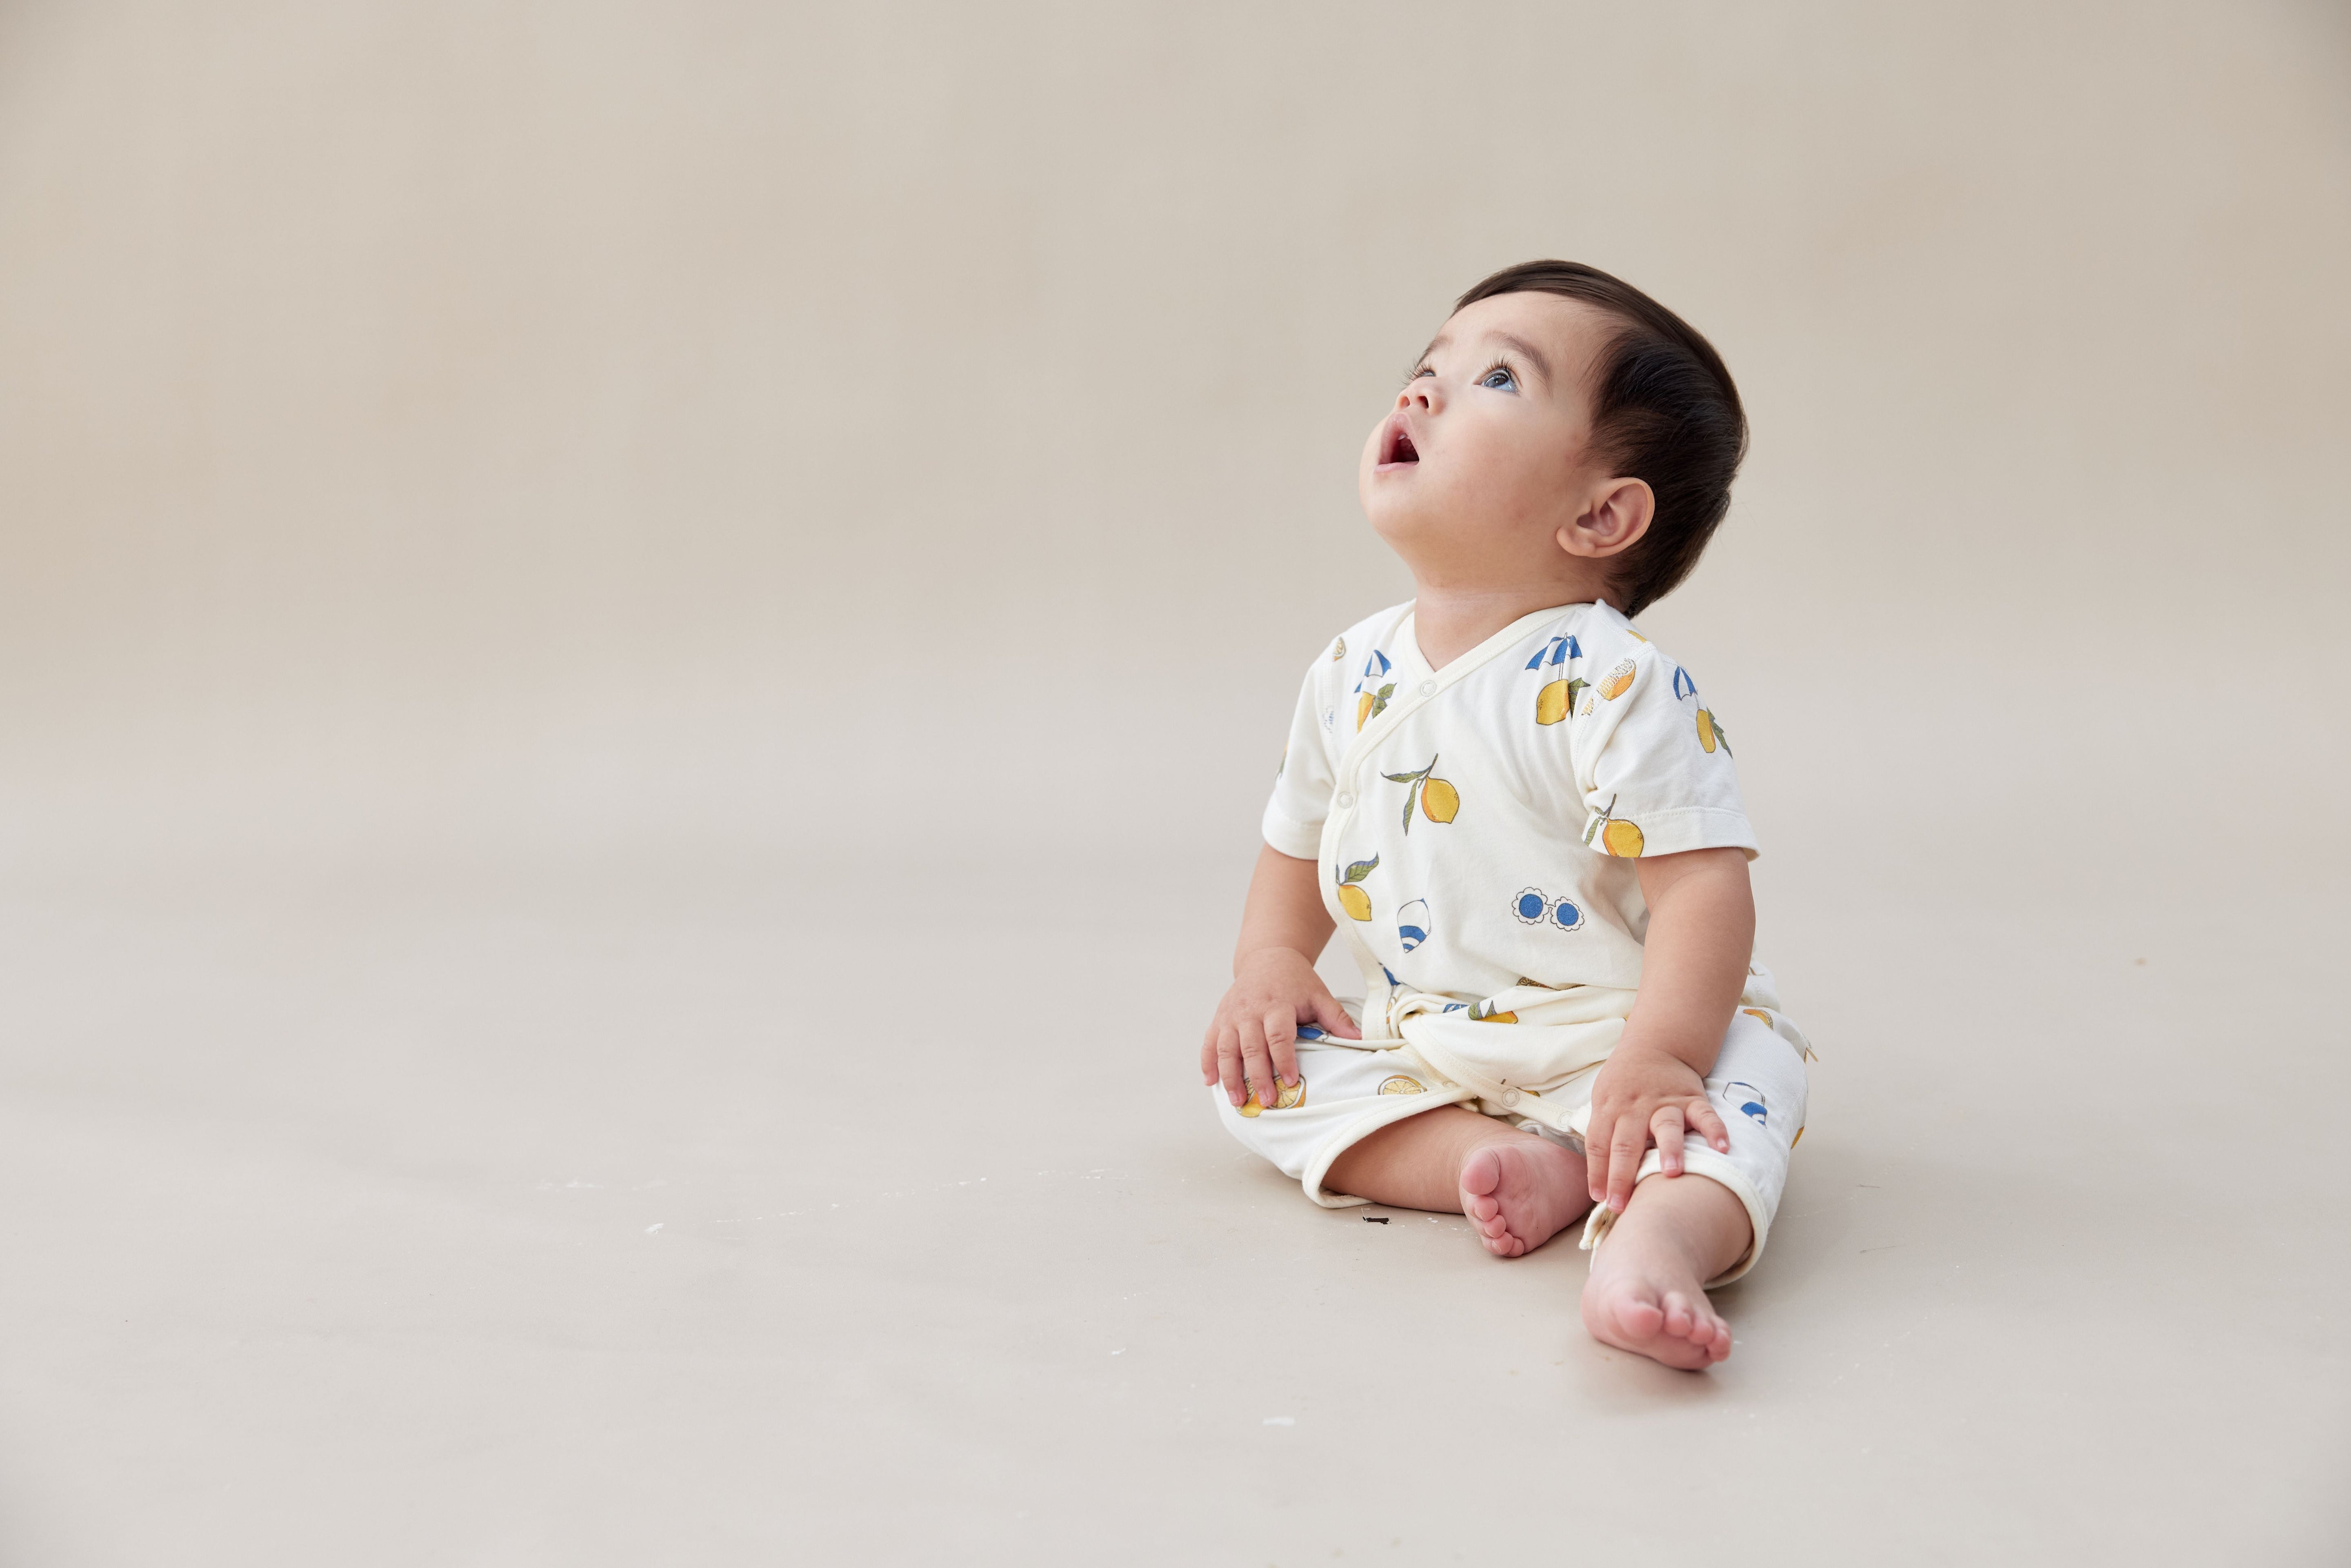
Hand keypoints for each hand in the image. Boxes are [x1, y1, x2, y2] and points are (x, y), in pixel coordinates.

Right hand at [1201, 947, 1359, 1107]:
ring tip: (1238, 1100)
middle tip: (1266, 1102)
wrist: (1267, 958)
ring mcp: (1231, 1015)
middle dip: (1258, 1076)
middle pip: (1251, 1046)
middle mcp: (1250, 1010)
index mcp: (1277, 1004)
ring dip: (1230, 1076)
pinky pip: (1209, 1042)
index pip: (1278, 1035)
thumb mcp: (1319, 994)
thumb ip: (1336, 1018)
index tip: (1291, 1081)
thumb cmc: (1296, 981)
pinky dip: (1208, 1063)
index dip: (1284, 1059)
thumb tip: (1360, 1039)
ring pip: (1226, 1048)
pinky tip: (1211, 1083)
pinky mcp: (1219, 1018)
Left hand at [1583, 1039, 1730, 1211]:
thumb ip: (1603, 1133)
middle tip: (1622, 1205)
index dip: (1598, 1173)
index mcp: (1609, 1109)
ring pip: (1666, 1126)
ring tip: (1671, 1174)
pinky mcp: (1692, 1098)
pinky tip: (1722, 1148)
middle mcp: (1635, 1107)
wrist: (1655, 1046)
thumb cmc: (1624, 1084)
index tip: (1601, 1200)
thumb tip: (1599, 1180)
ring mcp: (1665, 1103)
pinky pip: (1705, 1114)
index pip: (1598, 1144)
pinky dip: (1715, 1130)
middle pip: (1626, 1143)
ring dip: (1668, 1150)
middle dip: (1622, 1175)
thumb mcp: (1604, 1100)